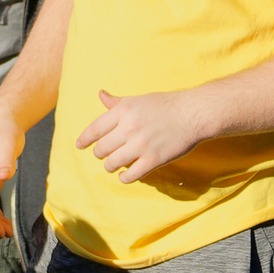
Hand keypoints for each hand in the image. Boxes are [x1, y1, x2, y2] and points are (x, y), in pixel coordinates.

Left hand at [76, 89, 209, 183]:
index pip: (95, 129)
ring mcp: (141, 145)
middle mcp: (129, 128)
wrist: (194, 113)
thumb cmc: (165, 105)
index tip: (80, 146)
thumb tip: (100, 95)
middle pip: (102, 149)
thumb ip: (117, 102)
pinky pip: (130, 175)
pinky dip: (125, 178)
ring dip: (111, 166)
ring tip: (114, 165)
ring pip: (113, 163)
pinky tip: (125, 175)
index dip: (85, 139)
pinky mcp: (153, 159)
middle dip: (100, 154)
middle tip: (104, 154)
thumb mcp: (138, 99)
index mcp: (123, 111)